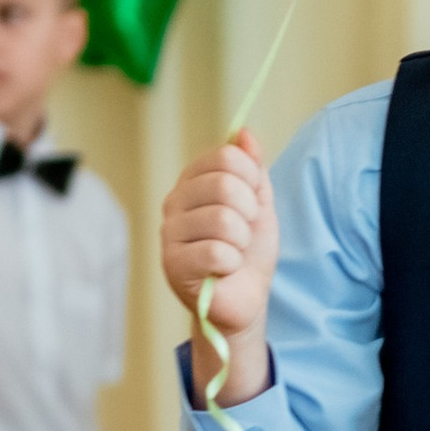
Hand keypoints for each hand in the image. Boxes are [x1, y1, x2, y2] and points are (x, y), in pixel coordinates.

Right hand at [161, 133, 276, 343]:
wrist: (246, 298)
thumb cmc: (250, 251)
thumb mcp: (260, 203)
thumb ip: (253, 168)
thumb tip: (244, 132)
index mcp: (194, 181)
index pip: (225, 155)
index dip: (251, 177)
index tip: (254, 200)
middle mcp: (175, 201)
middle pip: (224, 184)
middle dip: (249, 212)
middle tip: (244, 232)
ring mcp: (169, 233)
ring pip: (222, 220)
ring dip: (242, 241)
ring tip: (234, 252)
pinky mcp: (172, 265)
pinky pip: (215, 252)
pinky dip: (232, 263)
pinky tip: (223, 270)